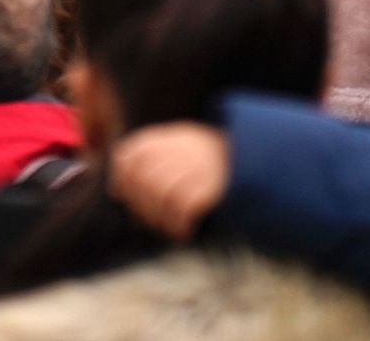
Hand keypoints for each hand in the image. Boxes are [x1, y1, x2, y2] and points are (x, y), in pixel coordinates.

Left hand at [108, 123, 230, 241]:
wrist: (249, 159)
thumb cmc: (206, 158)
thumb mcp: (178, 144)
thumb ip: (151, 156)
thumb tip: (120, 185)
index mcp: (165, 138)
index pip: (127, 155)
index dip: (120, 178)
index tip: (121, 195)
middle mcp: (176, 149)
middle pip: (141, 179)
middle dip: (139, 204)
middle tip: (145, 219)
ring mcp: (193, 166)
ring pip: (158, 195)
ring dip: (157, 218)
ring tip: (165, 227)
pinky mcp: (208, 185)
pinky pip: (181, 208)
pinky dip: (177, 224)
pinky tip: (182, 230)